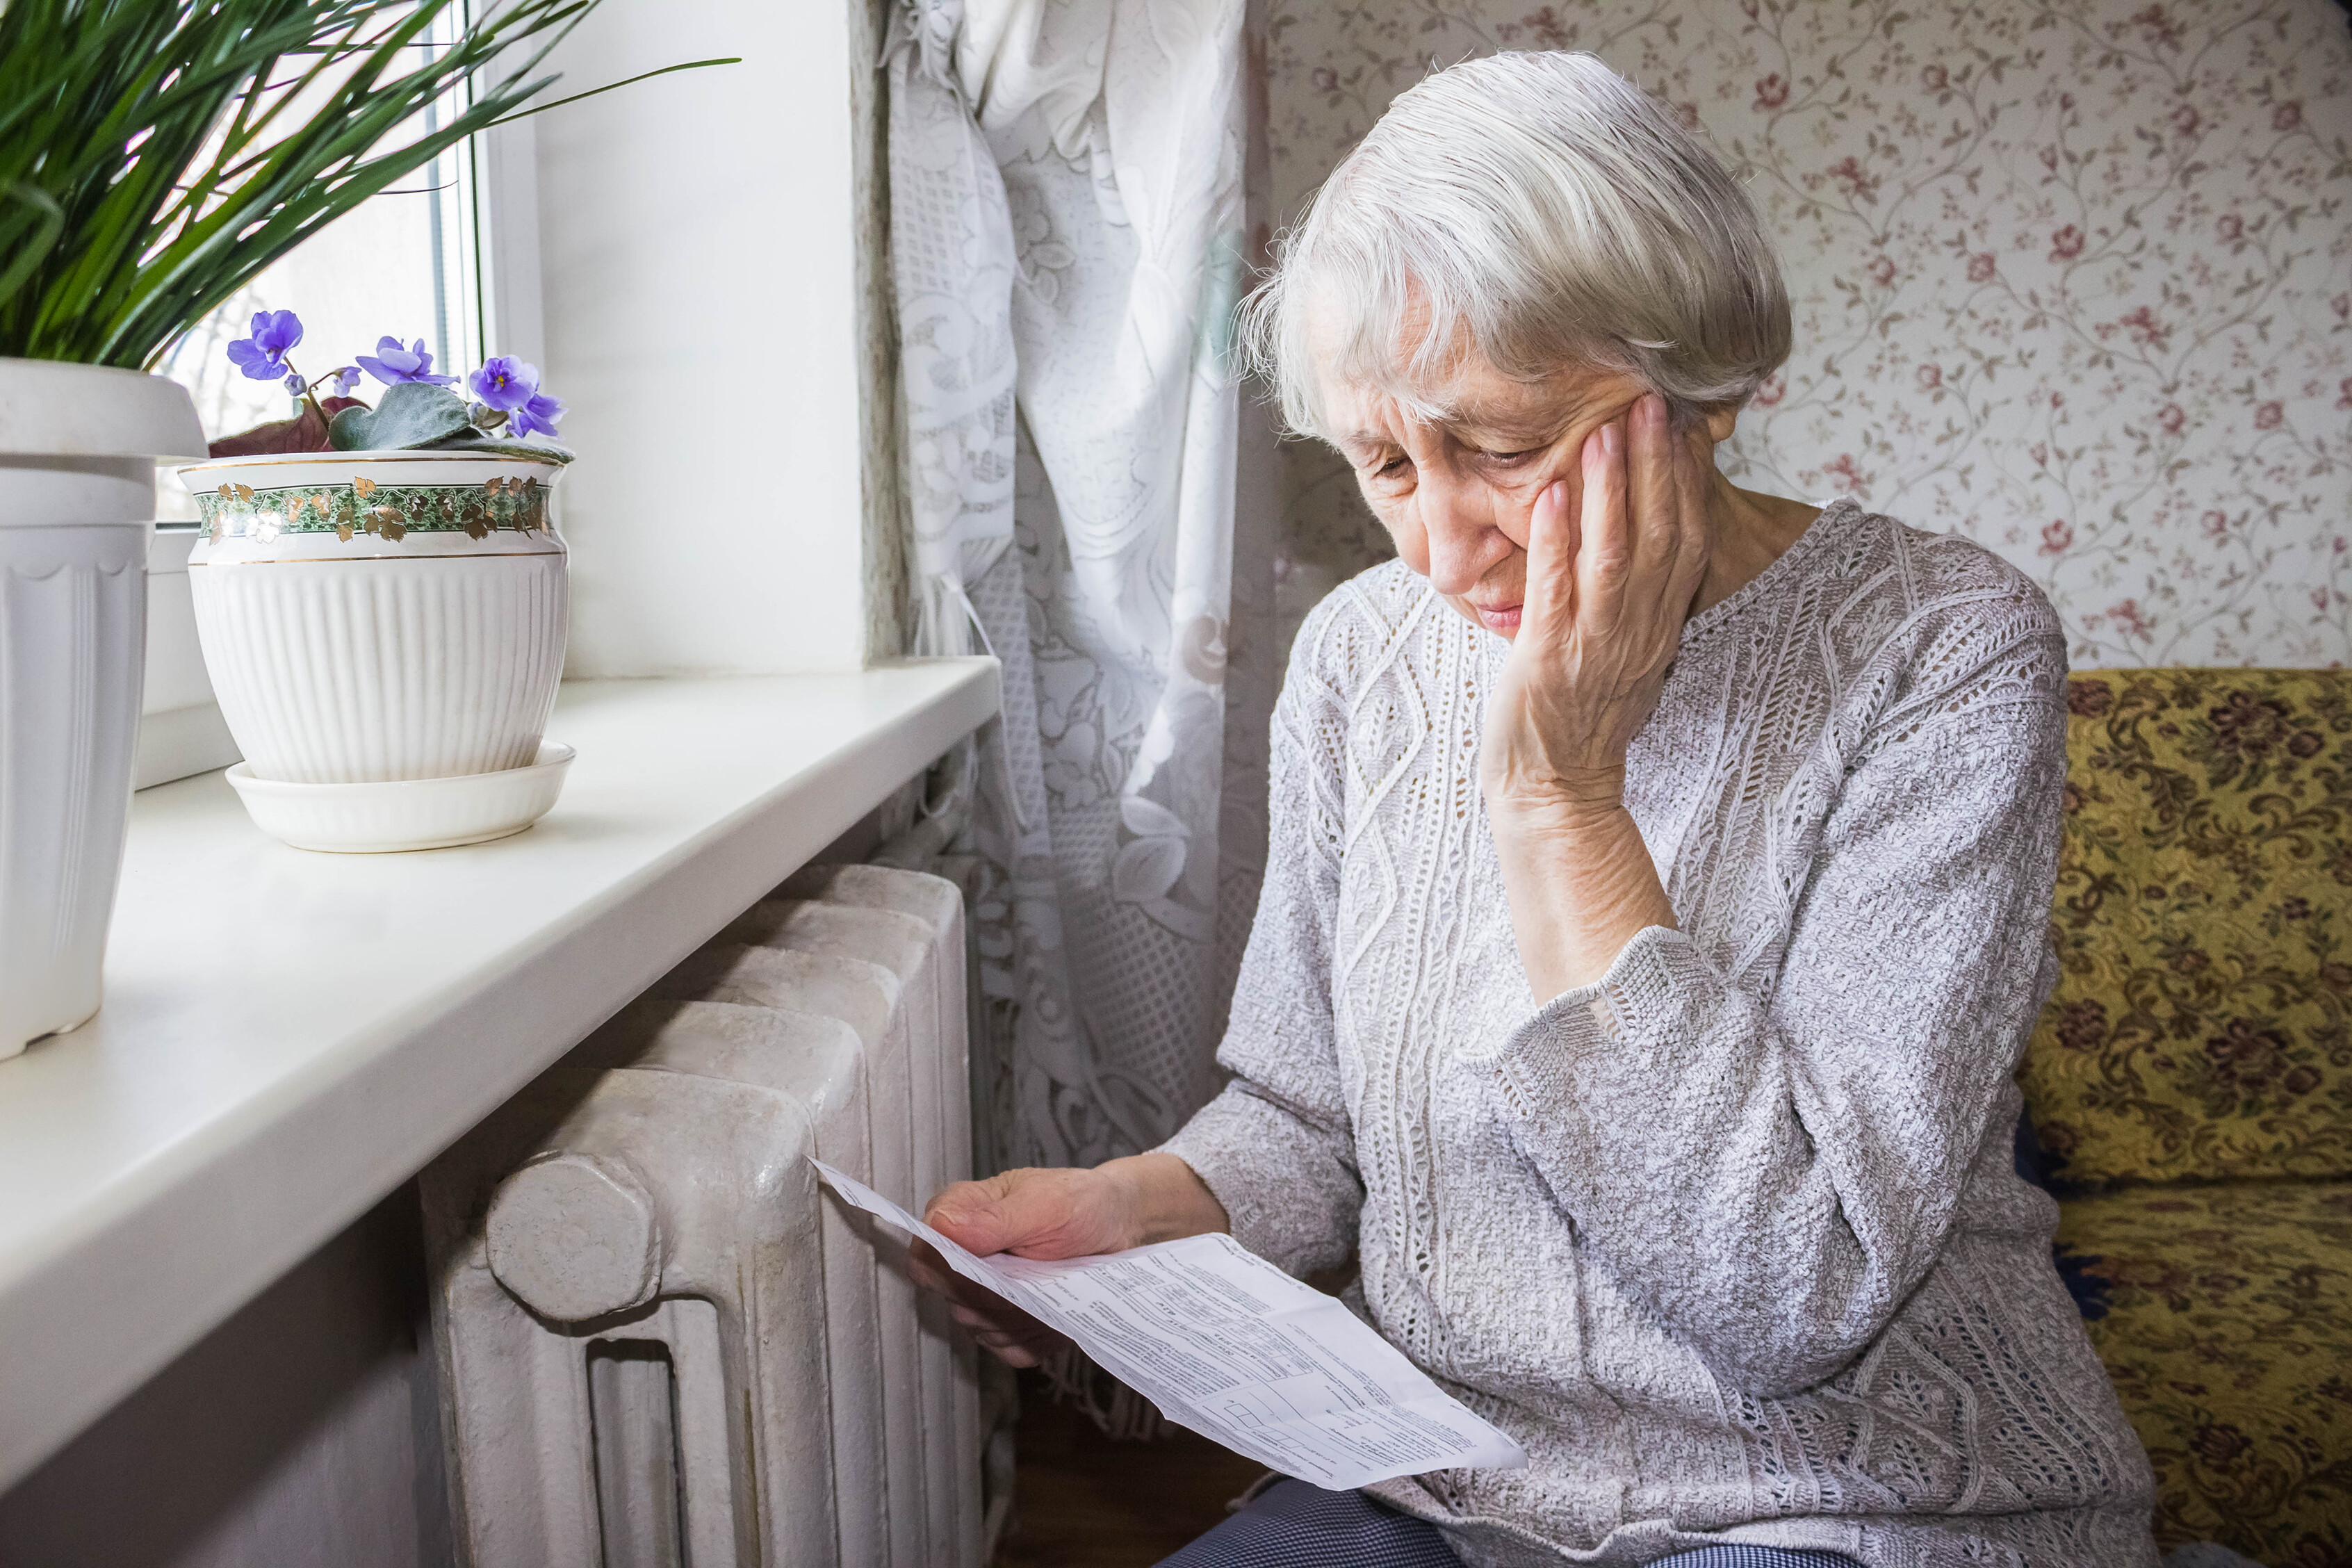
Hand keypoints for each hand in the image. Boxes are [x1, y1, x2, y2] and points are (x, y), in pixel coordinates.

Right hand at [911, 1153, 1227, 1366]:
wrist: (1125, 1230)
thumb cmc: (1083, 1204)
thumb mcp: (1044, 1203)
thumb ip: (992, 1219)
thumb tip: (940, 1227)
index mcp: (958, 1217)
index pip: (926, 1259)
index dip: (955, 1273)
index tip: (999, 1268)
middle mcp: (962, 1260)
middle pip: (955, 1301)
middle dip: (1001, 1296)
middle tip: (1042, 1272)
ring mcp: (984, 1299)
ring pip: (981, 1330)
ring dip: (1023, 1317)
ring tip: (1056, 1287)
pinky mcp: (1008, 1328)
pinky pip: (1008, 1350)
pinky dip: (1037, 1337)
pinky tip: (1059, 1313)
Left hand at [1478, 392, 1710, 823]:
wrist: (1556, 788)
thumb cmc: (1580, 717)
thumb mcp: (1624, 651)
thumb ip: (1633, 598)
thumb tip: (1631, 540)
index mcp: (1659, 624)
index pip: (1688, 540)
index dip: (1687, 480)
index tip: (1681, 424)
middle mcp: (1639, 630)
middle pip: (1662, 535)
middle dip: (1656, 466)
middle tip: (1650, 402)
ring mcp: (1596, 643)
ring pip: (1616, 555)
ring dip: (1611, 490)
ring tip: (1604, 431)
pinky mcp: (1550, 658)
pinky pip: (1558, 591)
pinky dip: (1557, 541)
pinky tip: (1553, 495)